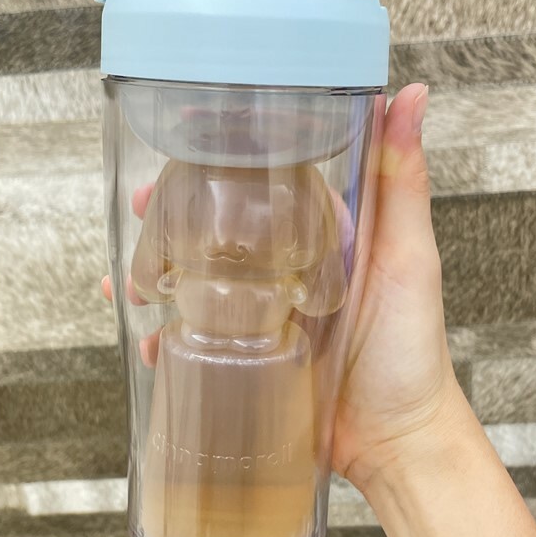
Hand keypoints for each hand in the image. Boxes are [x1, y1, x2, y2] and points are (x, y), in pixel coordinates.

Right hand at [102, 83, 461, 491]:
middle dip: (173, 218)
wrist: (396, 441)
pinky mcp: (250, 357)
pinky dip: (167, 338)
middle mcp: (289, 269)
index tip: (183, 147)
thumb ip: (403, 181)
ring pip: (200, 282)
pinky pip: (200, 340)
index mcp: (322, 237)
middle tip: (139, 213)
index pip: (264, 184)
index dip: (221, 163)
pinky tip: (147, 342)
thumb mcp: (410, 259)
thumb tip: (410, 95)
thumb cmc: (412, 351)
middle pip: (221, 231)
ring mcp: (266, 314)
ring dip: (156, 276)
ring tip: (124, 281)